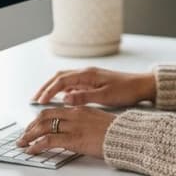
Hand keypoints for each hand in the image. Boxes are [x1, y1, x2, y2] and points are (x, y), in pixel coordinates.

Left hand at [17, 106, 115, 158]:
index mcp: (80, 109)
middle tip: (24, 135)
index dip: (40, 118)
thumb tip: (74, 128)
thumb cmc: (116, 131)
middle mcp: (74, 114)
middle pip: (44, 116)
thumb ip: (84, 121)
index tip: (33, 126)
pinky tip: (31, 150)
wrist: (126, 136)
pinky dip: (36, 145)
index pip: (54, 110)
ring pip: (43, 127)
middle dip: (31, 126)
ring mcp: (73, 126)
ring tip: (22, 144)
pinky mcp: (73, 139)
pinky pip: (49, 140)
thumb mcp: (98, 120)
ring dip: (29, 136)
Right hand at [31, 67, 155, 107]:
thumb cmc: (126, 90)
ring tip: (42, 100)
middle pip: (59, 77)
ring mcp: (89, 77)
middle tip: (34, 100)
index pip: (61, 81)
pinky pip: (72, 85)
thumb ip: (84, 97)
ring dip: (52, 88)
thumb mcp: (106, 96)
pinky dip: (62, 91)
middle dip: (45, 88)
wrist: (141, 86)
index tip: (39, 101)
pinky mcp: (92, 82)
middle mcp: (86, 73)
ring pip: (64, 80)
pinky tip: (60, 100)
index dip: (48, 91)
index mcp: (88, 75)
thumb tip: (65, 98)